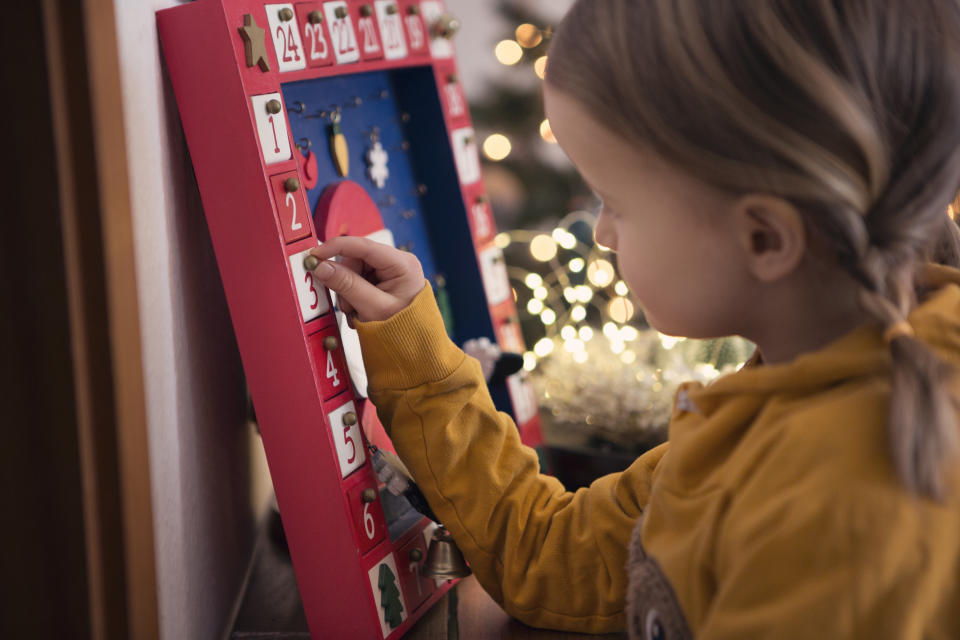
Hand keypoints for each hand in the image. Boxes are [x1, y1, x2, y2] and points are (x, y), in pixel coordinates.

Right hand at [308, 236, 425, 321]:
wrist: (414, 345)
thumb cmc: (401, 329)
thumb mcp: (372, 308)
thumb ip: (346, 285)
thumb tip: (321, 266)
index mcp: (402, 264)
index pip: (363, 246)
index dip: (336, 247)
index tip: (315, 255)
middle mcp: (397, 262)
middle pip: (356, 259)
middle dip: (345, 282)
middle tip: (348, 306)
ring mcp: (390, 270)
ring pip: (353, 270)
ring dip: (348, 292)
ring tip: (357, 312)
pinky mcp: (383, 279)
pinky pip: (357, 279)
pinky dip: (352, 295)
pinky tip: (360, 310)